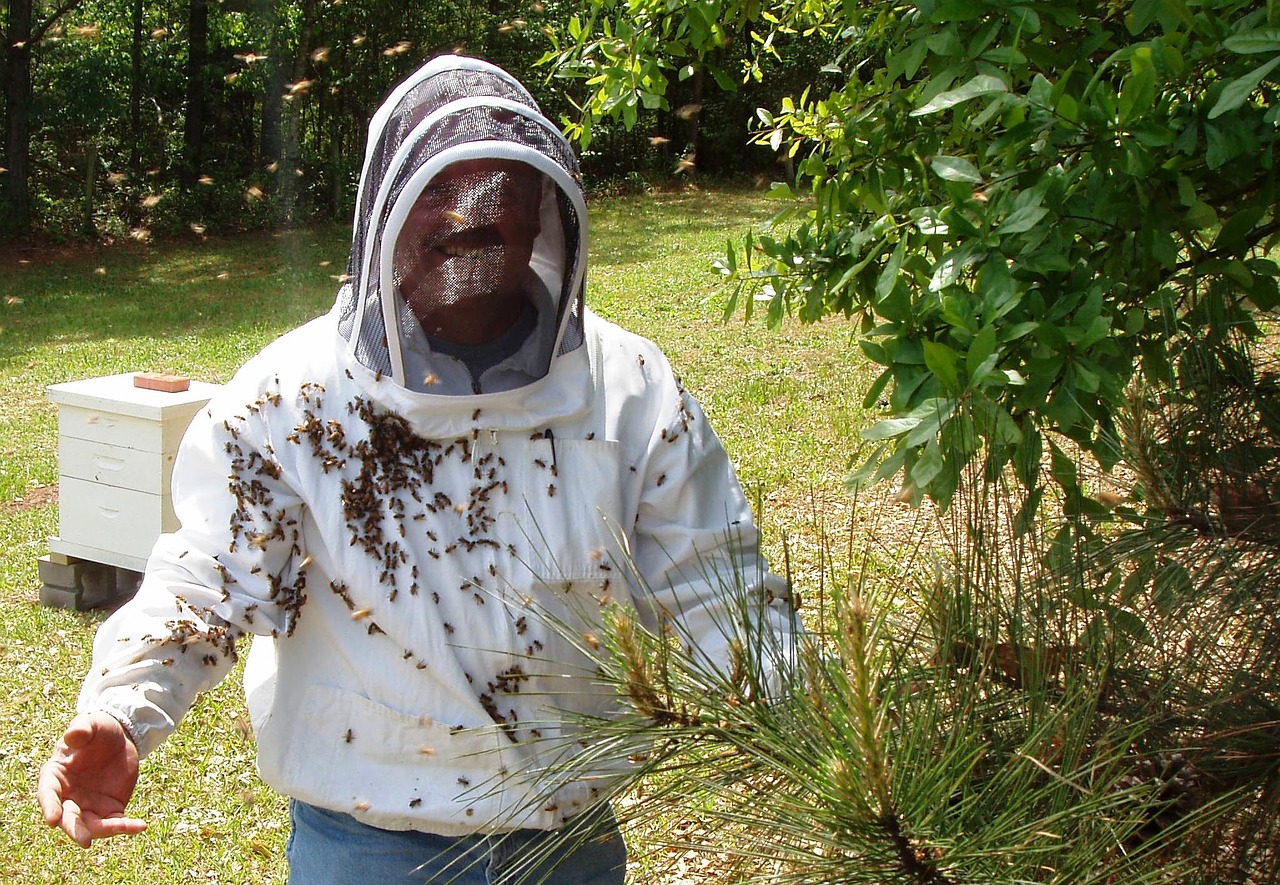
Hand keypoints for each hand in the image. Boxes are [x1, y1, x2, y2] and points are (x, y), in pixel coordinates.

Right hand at [37, 712, 145, 846]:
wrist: (121, 737)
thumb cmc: (99, 729)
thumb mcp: (92, 723)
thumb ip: (82, 728)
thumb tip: (72, 735)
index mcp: (55, 776)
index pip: (47, 794)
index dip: (49, 807)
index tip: (52, 820)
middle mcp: (67, 796)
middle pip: (67, 817)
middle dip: (74, 829)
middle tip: (85, 840)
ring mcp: (87, 806)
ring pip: (91, 825)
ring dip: (103, 831)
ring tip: (125, 826)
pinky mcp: (109, 809)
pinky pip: (115, 822)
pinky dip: (126, 826)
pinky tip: (141, 825)